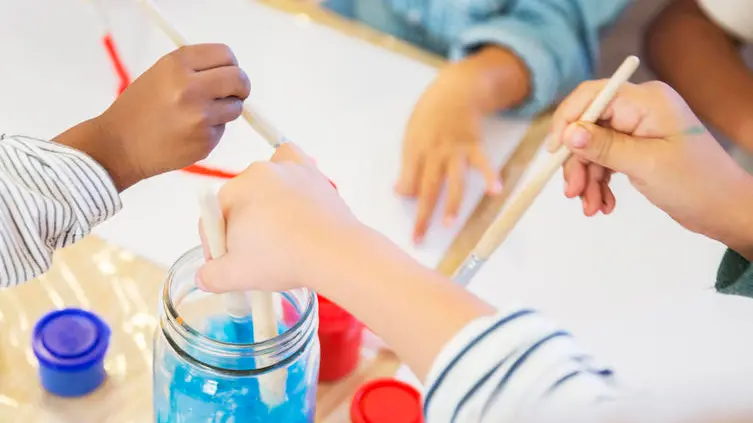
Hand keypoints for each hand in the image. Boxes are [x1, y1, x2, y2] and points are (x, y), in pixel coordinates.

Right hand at [92, 44, 250, 189]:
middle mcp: (191, 87)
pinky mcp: (205, 140)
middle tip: (231, 93)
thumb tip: (231, 72)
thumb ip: (195, 69)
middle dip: (240, 87)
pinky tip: (188, 133)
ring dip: (225, 110)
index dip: (231, 65)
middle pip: (239, 79)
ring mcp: (200, 116)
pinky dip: (211, 130)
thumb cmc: (139, 109)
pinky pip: (222, 129)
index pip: (226, 55)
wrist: (119, 145)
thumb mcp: (161, 74)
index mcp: (178, 64)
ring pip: (236, 107)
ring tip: (198, 115)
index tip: (228, 73)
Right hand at [196, 143, 360, 292]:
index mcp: (236, 190)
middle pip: (240, 201)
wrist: (335, 253)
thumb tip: (204, 276)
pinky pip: (294, 164)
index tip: (227, 264)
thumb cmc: (284, 258)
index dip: (217, 245)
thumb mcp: (236, 275)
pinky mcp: (314, 174)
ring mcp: (289, 170)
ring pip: (265, 184)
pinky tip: (293, 195)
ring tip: (279, 235)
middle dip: (242, 227)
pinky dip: (290, 176)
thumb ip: (211, 275)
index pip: (214, 218)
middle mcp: (260, 171)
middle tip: (255, 255)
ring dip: (266, 205)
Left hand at [396, 47, 528, 242]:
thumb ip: (407, 166)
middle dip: (423, 214)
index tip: (406, 215)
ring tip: (449, 224)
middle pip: (427, 187)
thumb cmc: (429, 116)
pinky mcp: (474, 146)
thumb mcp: (410, 136)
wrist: (455, 90)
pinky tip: (496, 190)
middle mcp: (434, 152)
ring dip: (452, 203)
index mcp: (415, 149)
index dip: (406, 199)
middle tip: (419, 238)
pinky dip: (490, 176)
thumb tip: (399, 192)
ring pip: (453, 180)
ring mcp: (455, 149)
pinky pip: (483, 163)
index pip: (409, 179)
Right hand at [547, 80, 752, 252]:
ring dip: (588, 178)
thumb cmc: (698, 184)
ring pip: (593, 147)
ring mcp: (638, 128)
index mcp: (647, 100)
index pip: (592, 96)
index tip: (555, 153)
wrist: (726, 209)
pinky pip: (605, 159)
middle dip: (577, 161)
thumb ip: (604, 147)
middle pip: (588, 126)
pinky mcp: (637, 147)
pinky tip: (603, 203)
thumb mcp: (646, 165)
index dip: (567, 121)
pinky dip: (599, 182)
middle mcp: (640, 108)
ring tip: (591, 207)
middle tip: (573, 192)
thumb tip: (568, 133)